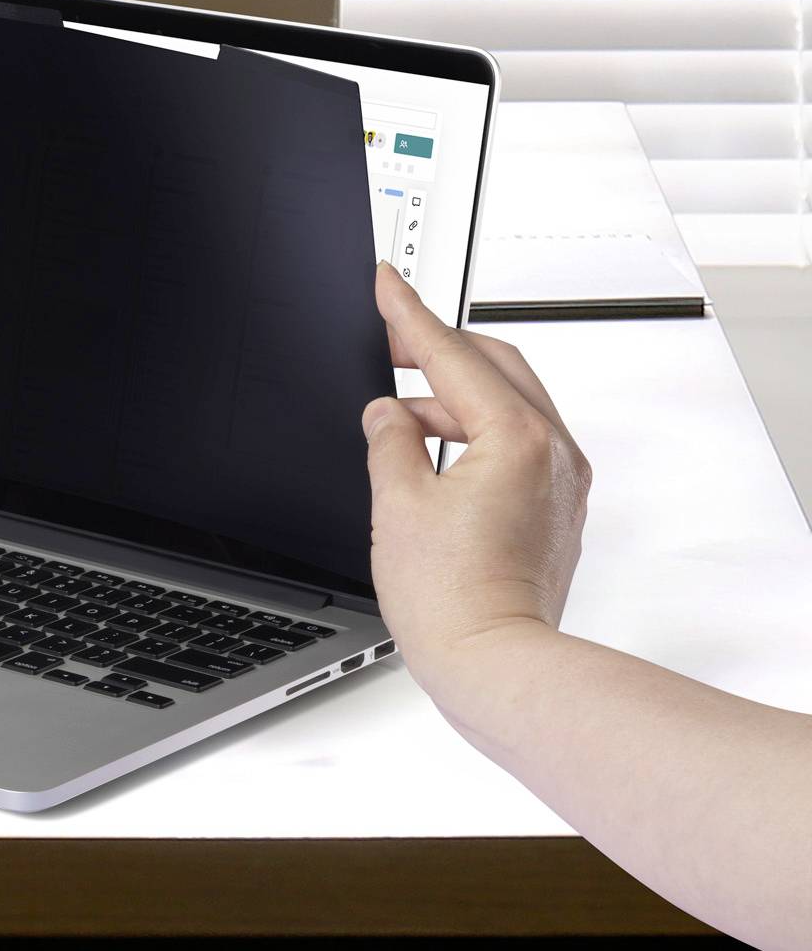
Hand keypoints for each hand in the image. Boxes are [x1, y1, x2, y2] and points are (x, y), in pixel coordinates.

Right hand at [360, 262, 591, 695]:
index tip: (388, 283)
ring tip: (400, 411)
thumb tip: (387, 416)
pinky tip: (433, 449)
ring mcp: (562, 483)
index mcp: (515, 439)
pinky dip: (474, 429)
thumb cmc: (455, 603)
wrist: (498, 666)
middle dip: (438, 346)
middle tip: (391, 335)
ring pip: (509, 402)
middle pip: (495, 365)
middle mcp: (553, 453)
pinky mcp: (556, 510)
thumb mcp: (395, 504)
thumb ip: (387, 441)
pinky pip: (518, 441)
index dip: (408, 314)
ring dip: (454, 393)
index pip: (451, 354)